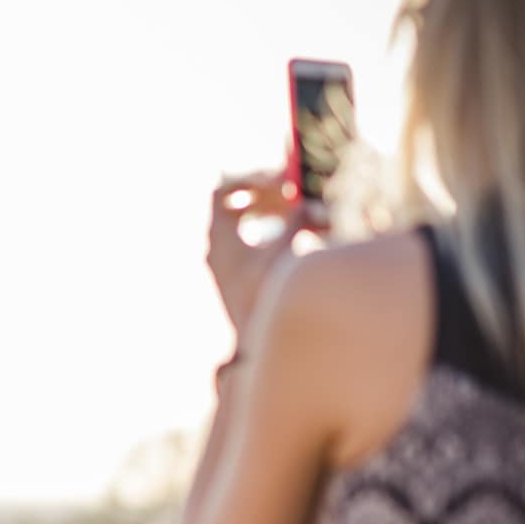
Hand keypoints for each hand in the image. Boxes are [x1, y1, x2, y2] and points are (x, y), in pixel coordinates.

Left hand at [206, 170, 302, 336]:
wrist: (254, 341)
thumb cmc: (266, 295)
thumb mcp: (284, 251)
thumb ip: (296, 222)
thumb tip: (309, 203)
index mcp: (218, 236)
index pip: (221, 193)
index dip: (248, 182)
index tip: (275, 182)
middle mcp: (215, 249)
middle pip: (233, 208)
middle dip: (263, 198)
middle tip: (292, 196)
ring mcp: (222, 264)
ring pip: (242, 228)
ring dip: (267, 217)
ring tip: (297, 216)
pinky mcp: (234, 278)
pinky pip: (247, 246)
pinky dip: (266, 237)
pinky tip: (292, 242)